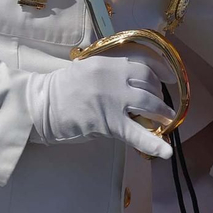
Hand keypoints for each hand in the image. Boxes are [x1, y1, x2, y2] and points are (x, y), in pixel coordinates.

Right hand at [25, 52, 176, 159]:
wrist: (40, 107)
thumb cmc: (62, 89)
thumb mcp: (87, 68)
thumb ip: (111, 71)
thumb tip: (137, 83)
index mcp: (108, 63)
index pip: (144, 62)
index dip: (162, 70)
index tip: (171, 78)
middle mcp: (114, 77)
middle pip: (149, 83)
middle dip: (158, 94)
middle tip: (160, 103)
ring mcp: (113, 100)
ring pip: (148, 104)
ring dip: (162, 112)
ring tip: (167, 119)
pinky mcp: (109, 123)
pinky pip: (136, 134)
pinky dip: (153, 143)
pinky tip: (166, 150)